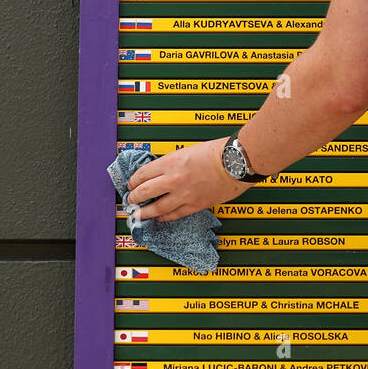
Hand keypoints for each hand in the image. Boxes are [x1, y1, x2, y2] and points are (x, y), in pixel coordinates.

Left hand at [125, 136, 247, 221]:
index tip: (132, 184)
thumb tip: (163, 172)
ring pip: (156, 208)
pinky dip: (164, 217)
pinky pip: (174, 215)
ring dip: (145, 212)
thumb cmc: (218, 153)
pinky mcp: (194, 205)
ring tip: (139, 214)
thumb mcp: (188, 150)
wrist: (236, 163)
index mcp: (170, 162)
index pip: (142, 174)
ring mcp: (183, 194)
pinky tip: (160, 217)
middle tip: (131, 199)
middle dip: (134, 197)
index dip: (133, 181)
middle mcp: (173, 179)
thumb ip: (173, 162)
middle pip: (144, 192)